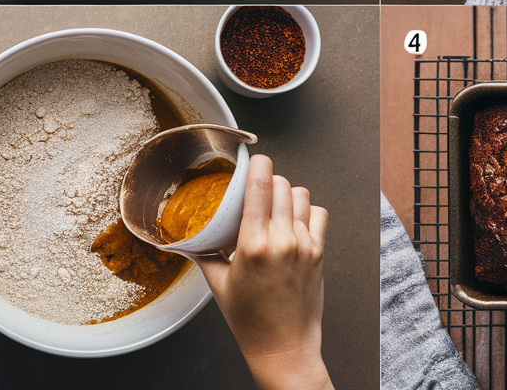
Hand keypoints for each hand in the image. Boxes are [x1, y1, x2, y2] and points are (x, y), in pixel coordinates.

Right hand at [197, 155, 333, 389]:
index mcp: (253, 246)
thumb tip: (187, 239)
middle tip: (258, 190)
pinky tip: (294, 222)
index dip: (258, 165)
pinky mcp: (319, 252)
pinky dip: (307, 211)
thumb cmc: (250, 321)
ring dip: (288, 194)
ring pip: (302, 194)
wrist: (284, 347)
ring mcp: (304, 245)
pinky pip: (318, 213)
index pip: (260, 187)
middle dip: (269, 181)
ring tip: (276, 208)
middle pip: (282, 184)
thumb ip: (204, 255)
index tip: (254, 159)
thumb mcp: (219, 285)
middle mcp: (282, 241)